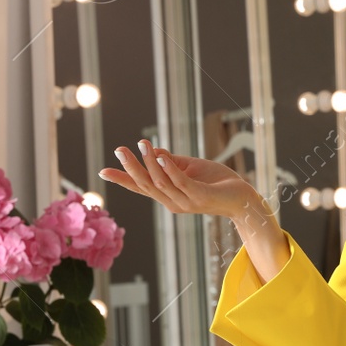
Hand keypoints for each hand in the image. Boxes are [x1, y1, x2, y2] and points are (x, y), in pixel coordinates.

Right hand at [100, 138, 260, 220]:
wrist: (242, 198)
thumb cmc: (216, 182)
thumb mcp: (190, 168)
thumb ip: (172, 161)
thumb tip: (154, 151)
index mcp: (168, 195)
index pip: (141, 187)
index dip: (122, 179)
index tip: (103, 171)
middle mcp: (172, 201)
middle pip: (145, 185)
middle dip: (131, 167)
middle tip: (119, 149)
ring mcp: (186, 201)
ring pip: (160, 183)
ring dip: (149, 162)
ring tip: (141, 144)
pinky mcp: (200, 196)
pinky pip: (180, 182)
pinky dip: (169, 169)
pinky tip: (161, 155)